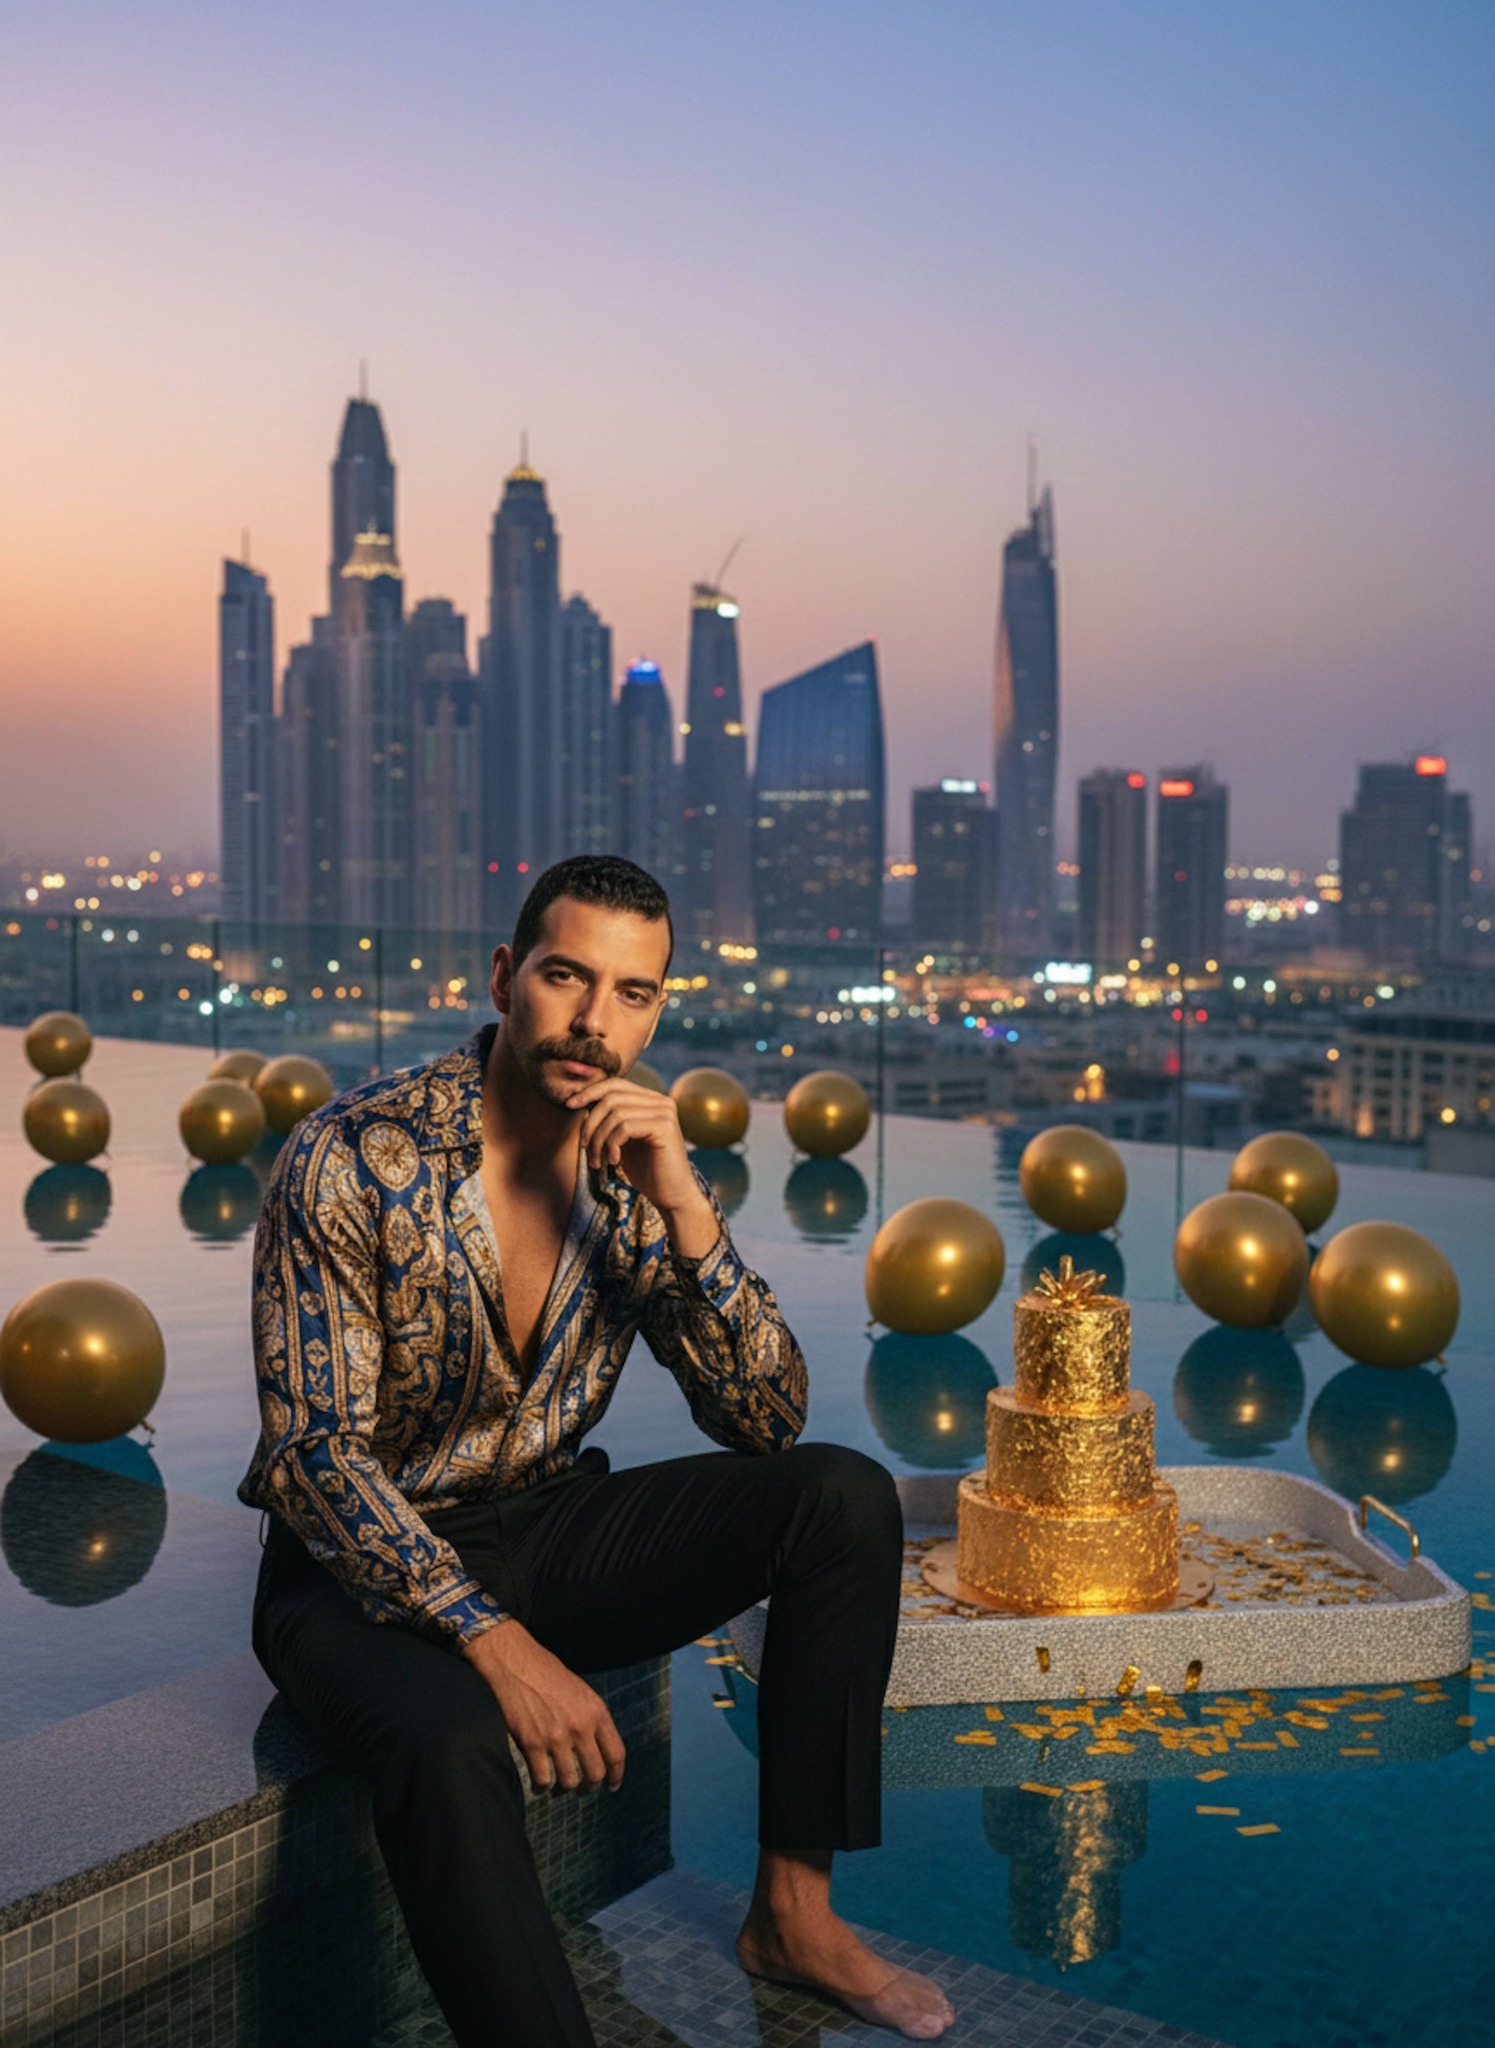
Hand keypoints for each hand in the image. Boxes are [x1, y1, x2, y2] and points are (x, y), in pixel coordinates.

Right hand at [463, 1618, 625, 1792]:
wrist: (514, 1661)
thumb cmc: (546, 1673)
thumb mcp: (580, 1691)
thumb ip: (591, 1719)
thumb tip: (598, 1750)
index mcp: (596, 1711)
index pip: (616, 1753)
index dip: (616, 1775)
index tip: (612, 1785)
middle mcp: (580, 1726)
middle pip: (595, 1774)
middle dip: (590, 1788)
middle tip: (582, 1790)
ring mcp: (555, 1737)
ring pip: (569, 1782)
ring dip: (565, 1789)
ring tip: (559, 1788)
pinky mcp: (531, 1743)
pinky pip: (542, 1780)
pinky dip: (542, 1788)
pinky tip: (540, 1785)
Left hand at [564, 1076, 717, 1253]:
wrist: (672, 1196)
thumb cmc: (647, 1171)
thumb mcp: (622, 1142)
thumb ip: (609, 1121)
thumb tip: (583, 1104)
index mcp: (652, 1101)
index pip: (615, 1084)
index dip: (590, 1091)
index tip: (569, 1105)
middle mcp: (661, 1102)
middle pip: (611, 1097)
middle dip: (590, 1123)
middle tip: (584, 1148)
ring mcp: (664, 1113)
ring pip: (615, 1114)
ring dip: (598, 1139)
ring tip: (597, 1162)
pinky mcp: (664, 1127)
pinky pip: (624, 1127)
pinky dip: (611, 1145)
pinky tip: (614, 1161)